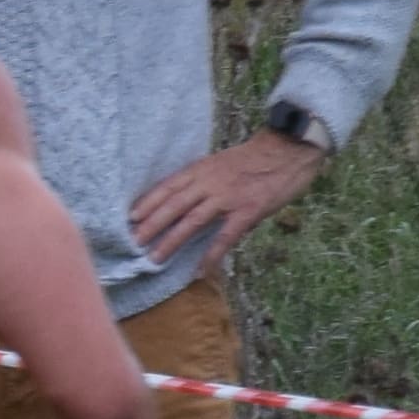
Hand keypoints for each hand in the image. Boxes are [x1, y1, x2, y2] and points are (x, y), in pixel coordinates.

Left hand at [124, 128, 324, 266]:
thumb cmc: (255, 157)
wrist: (288, 149)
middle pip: (173, 205)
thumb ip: (203, 180)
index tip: (130, 217)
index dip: (148, 202)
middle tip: (132, 242)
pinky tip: (200, 270)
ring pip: (192, 221)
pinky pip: (225, 236)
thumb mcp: (221, 162)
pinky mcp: (248, 210)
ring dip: (172, 241)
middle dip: (151, 224)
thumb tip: (184, 200)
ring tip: (155, 258)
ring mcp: (228, 197)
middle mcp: (210, 182)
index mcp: (202, 169)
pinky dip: (211, 254)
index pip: (168, 186)